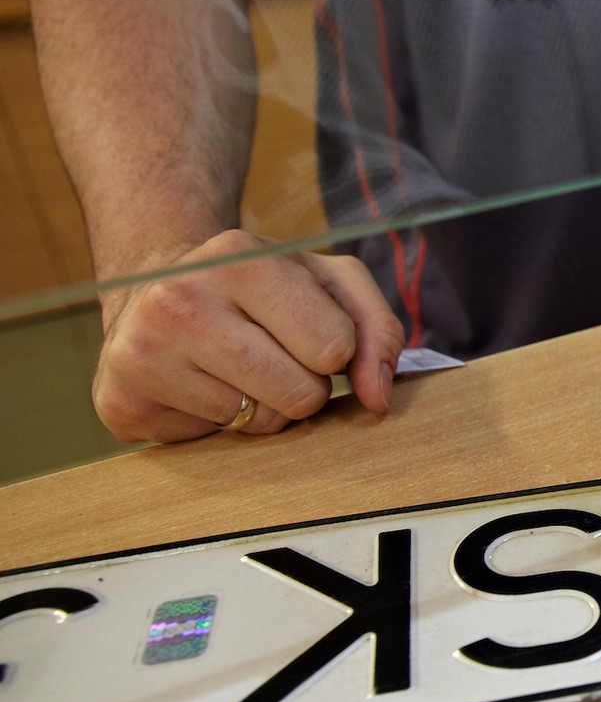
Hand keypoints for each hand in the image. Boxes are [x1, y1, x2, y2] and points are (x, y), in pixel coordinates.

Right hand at [93, 231, 405, 442]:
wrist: (155, 290)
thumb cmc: (262, 290)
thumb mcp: (328, 284)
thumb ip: (376, 330)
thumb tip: (378, 398)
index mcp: (241, 258)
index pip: (335, 346)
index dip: (335, 351)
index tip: (306, 332)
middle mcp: (180, 298)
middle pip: (301, 394)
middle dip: (303, 386)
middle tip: (271, 356)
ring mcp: (143, 351)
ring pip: (261, 425)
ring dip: (264, 408)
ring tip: (233, 370)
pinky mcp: (122, 401)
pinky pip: (214, 443)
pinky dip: (220, 425)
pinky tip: (197, 387)